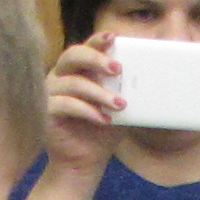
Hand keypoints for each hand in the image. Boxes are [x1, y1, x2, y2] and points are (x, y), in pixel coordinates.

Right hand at [42, 35, 122, 180]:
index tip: (114, 37)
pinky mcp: (46, 112)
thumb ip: (127, 91)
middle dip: (96, 59)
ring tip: (120, 105)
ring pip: (72, 82)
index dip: (97, 40)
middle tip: (118, 69)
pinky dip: (87, 111)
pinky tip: (104, 120)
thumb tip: (154, 80)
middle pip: (72, 55)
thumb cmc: (101, 131)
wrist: (84, 162)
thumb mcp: (119, 108)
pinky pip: (64, 104)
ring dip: (99, 93)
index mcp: (78, 70)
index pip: (85, 47)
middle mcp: (61, 76)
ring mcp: (50, 93)